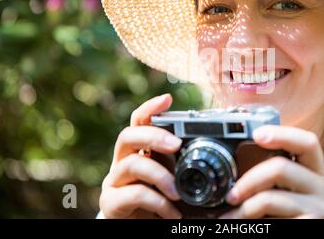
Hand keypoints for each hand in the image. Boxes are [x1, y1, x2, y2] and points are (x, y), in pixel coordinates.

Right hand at [99, 94, 182, 218]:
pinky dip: (158, 203)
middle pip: (128, 136)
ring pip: (131, 165)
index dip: (149, 108)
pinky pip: (134, 194)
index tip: (167, 98)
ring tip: (178, 193)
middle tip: (176, 144)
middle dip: (153, 136)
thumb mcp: (174, 179)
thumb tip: (213, 147)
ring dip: (160, 176)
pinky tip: (172, 213)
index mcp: (139, 152)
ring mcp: (114, 182)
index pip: (138, 122)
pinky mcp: (111, 203)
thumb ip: (182, 164)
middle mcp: (122, 162)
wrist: (142, 230)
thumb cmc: (162, 202)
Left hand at [218, 125, 323, 218]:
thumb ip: (273, 175)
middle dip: (248, 179)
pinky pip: (271, 218)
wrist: (295, 238)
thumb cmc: (287, 216)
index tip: (256, 134)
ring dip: (244, 208)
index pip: (308, 142)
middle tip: (231, 194)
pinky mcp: (311, 226)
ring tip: (230, 216)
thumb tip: (237, 161)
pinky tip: (244, 225)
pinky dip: (251, 222)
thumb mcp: (286, 191)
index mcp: (315, 173)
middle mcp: (323, 189)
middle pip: (281, 167)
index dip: (282, 134)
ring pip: (270, 197)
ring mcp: (319, 210)